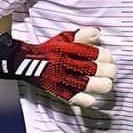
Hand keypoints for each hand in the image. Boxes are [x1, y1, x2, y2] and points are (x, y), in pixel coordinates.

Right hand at [0, 27, 115, 106]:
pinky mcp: (57, 91)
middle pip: (96, 70)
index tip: (107, 58)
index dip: (106, 56)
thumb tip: (98, 32)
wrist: (22, 62)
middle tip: (110, 72)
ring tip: (105, 84)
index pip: (95, 53)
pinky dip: (86, 99)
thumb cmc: (48, 49)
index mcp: (68, 49)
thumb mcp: (63, 38)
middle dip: (109, 71)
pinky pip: (75, 99)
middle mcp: (66, 63)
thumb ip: (81, 35)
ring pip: (90, 85)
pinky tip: (91, 97)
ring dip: (102, 85)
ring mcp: (62, 79)